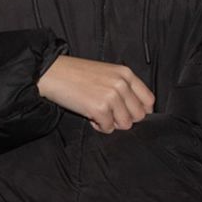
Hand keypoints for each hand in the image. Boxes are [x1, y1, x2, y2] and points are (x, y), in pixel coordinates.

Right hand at [37, 55, 154, 132]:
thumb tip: (137, 110)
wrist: (52, 73)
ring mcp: (112, 97)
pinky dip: (98, 126)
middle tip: (108, 114)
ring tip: (97, 113)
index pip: (148, 100)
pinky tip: (89, 115)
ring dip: (111, 123)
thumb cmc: (76, 74)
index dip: (141, 111)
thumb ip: (124, 87)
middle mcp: (121, 84)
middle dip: (124, 118)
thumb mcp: (106, 73)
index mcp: (125, 73)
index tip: (130, 113)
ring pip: (125, 124)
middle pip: (139, 115)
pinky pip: (108, 128)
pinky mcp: (99, 109)